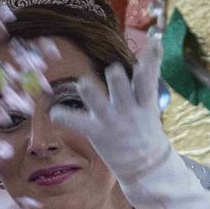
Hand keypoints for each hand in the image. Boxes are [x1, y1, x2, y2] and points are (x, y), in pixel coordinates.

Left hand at [52, 36, 171, 183]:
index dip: (152, 58)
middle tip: (113, 72)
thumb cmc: (144, 128)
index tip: (155, 41)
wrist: (145, 166)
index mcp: (144, 101)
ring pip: (95, 97)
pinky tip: (54, 112)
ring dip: (89, 89)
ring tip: (84, 84)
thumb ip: (147, 80)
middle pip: (118, 82)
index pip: (148, 76)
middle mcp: (127, 108)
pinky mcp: (95, 132)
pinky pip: (74, 121)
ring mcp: (110, 120)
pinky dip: (62, 115)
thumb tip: (153, 44)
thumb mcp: (151, 105)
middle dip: (115, 75)